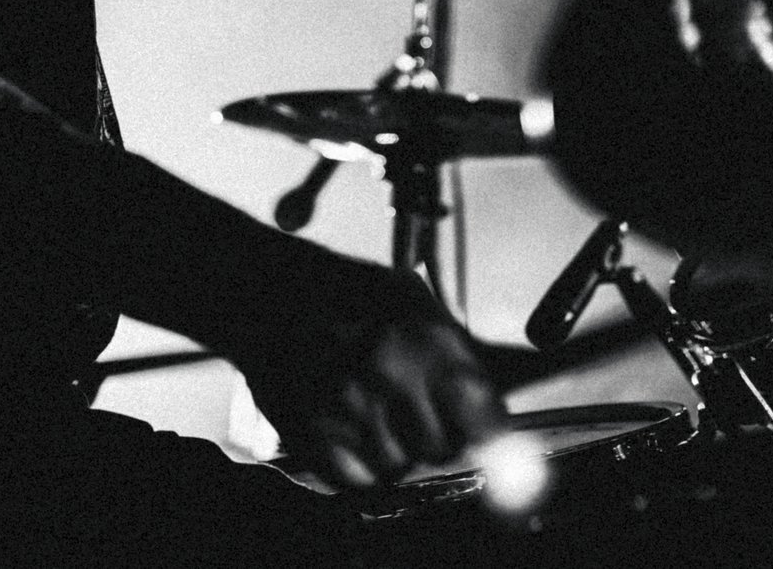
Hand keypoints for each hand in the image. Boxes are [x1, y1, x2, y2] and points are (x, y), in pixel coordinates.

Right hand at [226, 266, 506, 489]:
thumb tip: (508, 398)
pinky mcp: (311, 435)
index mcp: (428, 338)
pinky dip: (357, 465)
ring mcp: (348, 409)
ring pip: (400, 469)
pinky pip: (357, 481)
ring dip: (393, 449)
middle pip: (444, 450)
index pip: (487, 421)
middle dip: (438, 436)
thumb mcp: (414, 300)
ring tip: (372, 409)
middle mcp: (391, 375)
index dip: (487, 432)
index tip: (482, 433)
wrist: (264, 292)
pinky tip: (347, 426)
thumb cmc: (344, 293)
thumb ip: (460, 352)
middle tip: (413, 409)